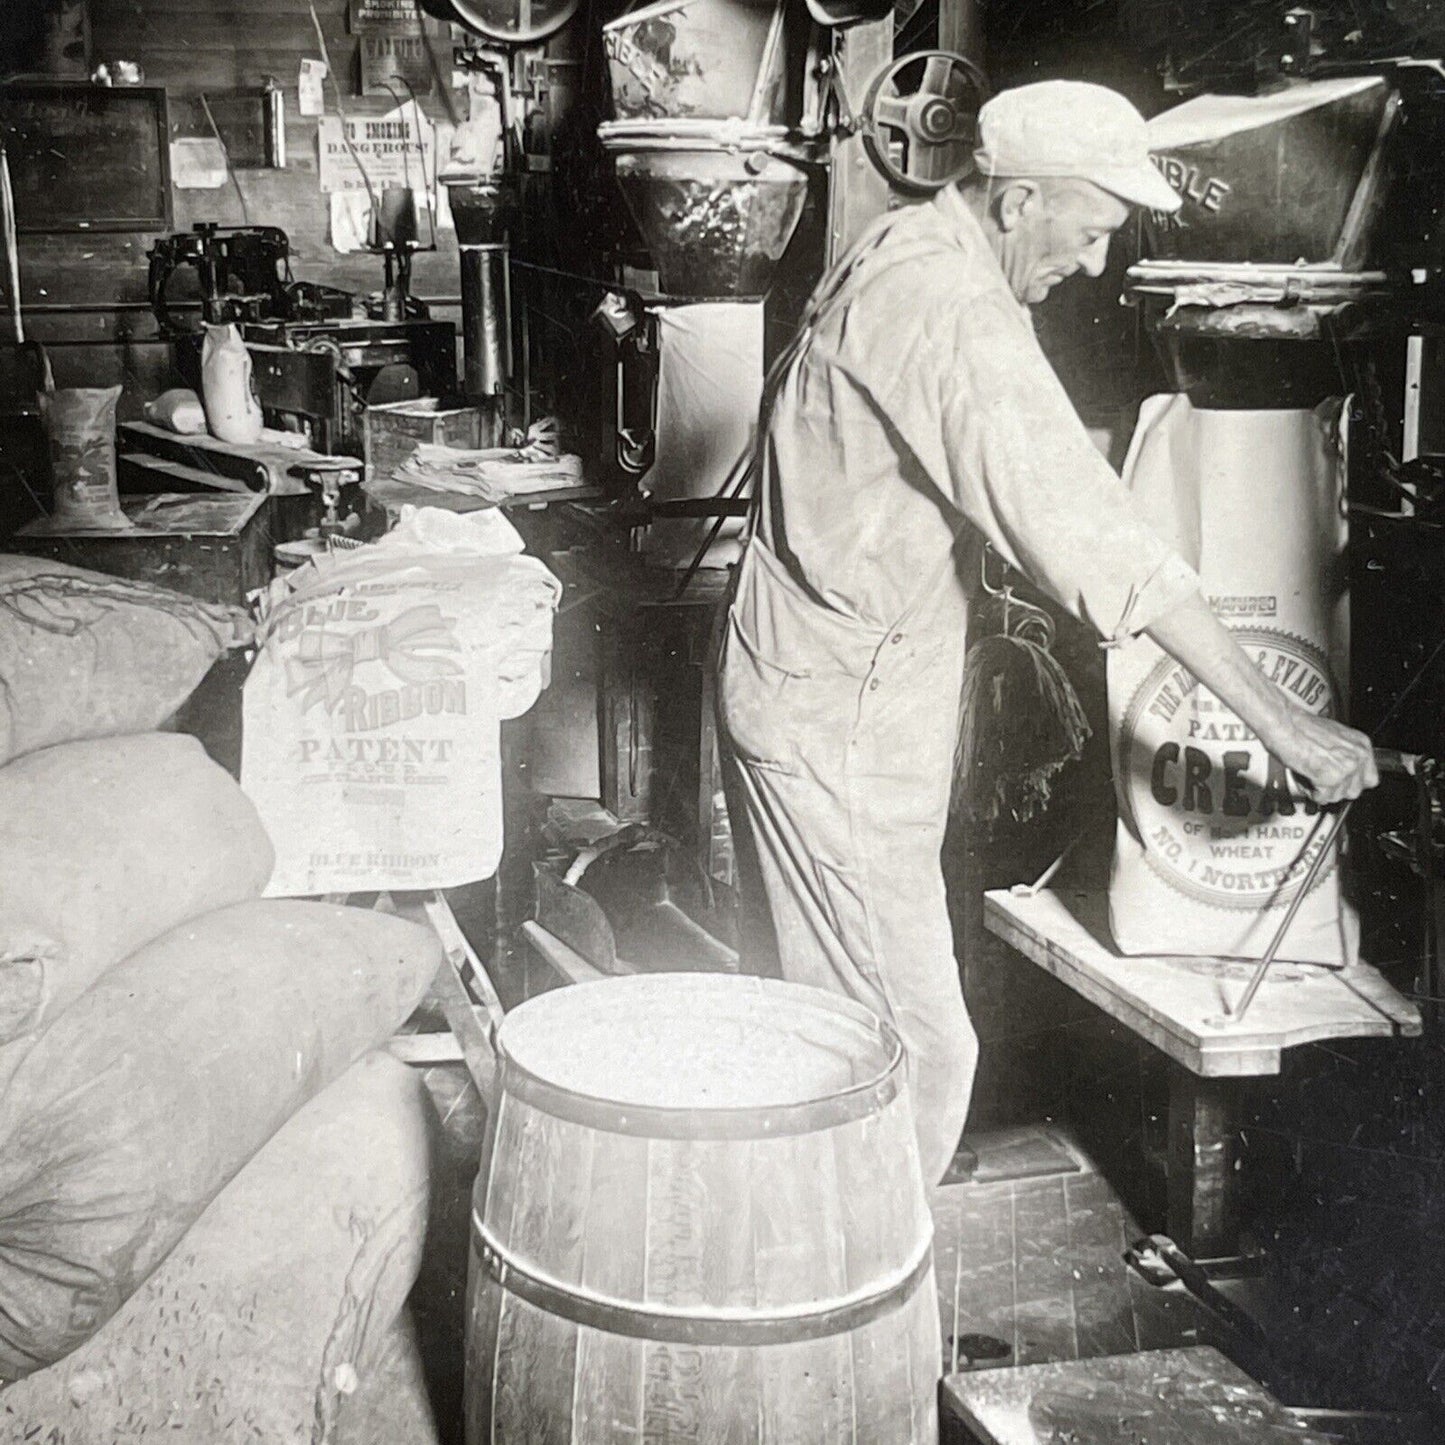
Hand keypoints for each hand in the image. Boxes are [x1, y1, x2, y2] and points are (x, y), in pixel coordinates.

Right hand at [1263, 709, 1377, 804]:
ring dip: (1320, 790)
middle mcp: (1358, 756)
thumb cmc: (1300, 726)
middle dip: (1335, 789)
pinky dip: (1309, 791)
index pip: (1370, 779)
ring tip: (1308, 774)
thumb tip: (1339, 771)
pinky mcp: (1331, 778)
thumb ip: (1343, 755)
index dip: (1351, 783)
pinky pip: (1321, 797)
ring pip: (1337, 797)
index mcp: (1362, 744)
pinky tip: (1303, 775)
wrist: (1285, 724)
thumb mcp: (1333, 737)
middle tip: (1320, 780)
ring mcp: (1346, 768)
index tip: (1340, 782)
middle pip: (1354, 791)